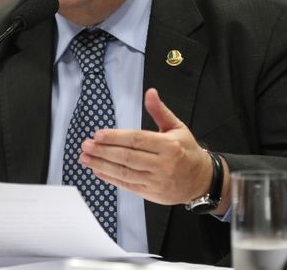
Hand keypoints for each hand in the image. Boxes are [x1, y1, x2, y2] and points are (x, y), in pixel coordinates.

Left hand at [79, 88, 227, 210]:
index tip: (98, 135)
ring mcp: (156, 181)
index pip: (137, 140)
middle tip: (86, 145)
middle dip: (103, 151)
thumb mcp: (177, 127)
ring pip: (124, 173)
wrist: (200, 180)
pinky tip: (98, 170)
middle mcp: (162, 165)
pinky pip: (127, 185)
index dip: (116, 137)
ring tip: (85, 158)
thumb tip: (150, 92)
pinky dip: (110, 178)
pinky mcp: (151, 194)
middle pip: (127, 157)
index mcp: (169, 146)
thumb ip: (160, 111)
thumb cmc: (186, 150)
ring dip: (102, 165)